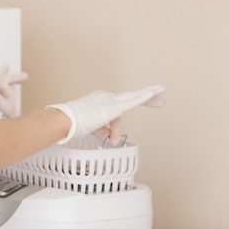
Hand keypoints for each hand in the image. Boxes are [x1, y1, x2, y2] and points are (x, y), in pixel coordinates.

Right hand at [48, 84, 165, 143]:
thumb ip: (102, 130)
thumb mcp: (90, 128)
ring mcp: (110, 100)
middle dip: (147, 96)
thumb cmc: (73, 124)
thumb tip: (109, 136)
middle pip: (130, 97)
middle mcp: (106, 97)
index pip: (118, 103)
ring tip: (162, 94)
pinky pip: (134, 100)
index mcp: (99, 100)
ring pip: (134, 97)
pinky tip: (155, 93)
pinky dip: (146, 97)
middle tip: (161, 94)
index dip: (128, 107)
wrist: (66, 120)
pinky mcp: (115, 107)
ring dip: (149, 96)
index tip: (128, 117)